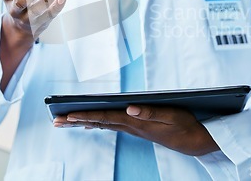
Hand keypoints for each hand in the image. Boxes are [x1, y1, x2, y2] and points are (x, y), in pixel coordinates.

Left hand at [53, 105, 219, 155]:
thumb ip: (150, 112)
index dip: (86, 116)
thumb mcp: (171, 116)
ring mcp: (133, 129)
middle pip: (98, 122)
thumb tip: (129, 108)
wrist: (194, 142)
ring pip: (103, 124)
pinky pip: (112, 126)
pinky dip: (97, 124)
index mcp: (136, 122)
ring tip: (66, 122)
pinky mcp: (137, 129)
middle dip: (76, 121)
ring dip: (83, 122)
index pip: (105, 118)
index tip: (67, 115)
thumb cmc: (184, 126)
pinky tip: (91, 124)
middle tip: (56, 121)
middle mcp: (131, 127)